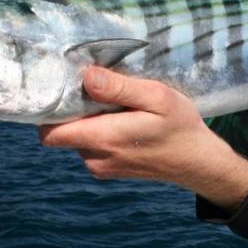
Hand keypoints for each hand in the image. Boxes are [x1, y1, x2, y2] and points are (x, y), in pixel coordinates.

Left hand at [39, 66, 247, 210]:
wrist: (197, 162)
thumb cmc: (180, 126)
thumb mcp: (157, 97)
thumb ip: (119, 88)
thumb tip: (86, 77)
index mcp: (104, 139)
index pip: (49, 131)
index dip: (49, 109)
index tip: (64, 88)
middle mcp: (95, 158)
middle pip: (60, 133)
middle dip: (69, 111)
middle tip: (94, 91)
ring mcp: (101, 167)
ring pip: (74, 139)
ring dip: (85, 121)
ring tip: (114, 106)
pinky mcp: (108, 170)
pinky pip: (88, 147)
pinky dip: (96, 132)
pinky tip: (120, 121)